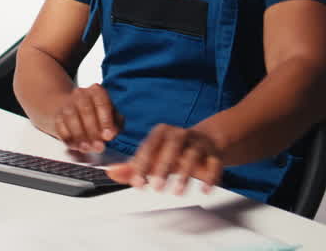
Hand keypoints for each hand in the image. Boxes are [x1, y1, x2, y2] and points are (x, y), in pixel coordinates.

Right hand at [51, 84, 121, 152]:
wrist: (69, 108)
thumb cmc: (95, 113)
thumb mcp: (110, 115)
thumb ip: (115, 124)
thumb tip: (112, 133)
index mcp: (97, 91)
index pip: (102, 102)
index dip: (106, 121)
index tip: (108, 136)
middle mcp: (81, 94)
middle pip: (86, 110)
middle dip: (93, 131)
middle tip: (99, 146)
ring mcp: (67, 104)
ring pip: (71, 117)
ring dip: (79, 135)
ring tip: (86, 147)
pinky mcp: (57, 116)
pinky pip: (60, 126)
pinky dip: (67, 137)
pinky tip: (75, 145)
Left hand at [107, 124, 223, 193]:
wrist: (205, 143)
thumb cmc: (173, 152)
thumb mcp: (153, 158)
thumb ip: (132, 167)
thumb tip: (110, 172)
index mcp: (161, 133)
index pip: (149, 146)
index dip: (142, 164)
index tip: (137, 183)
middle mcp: (180, 134)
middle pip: (171, 147)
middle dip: (163, 168)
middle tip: (156, 188)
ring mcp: (198, 142)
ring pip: (192, 155)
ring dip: (184, 174)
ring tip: (177, 192)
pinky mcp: (214, 153)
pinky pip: (214, 163)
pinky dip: (210, 176)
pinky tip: (204, 190)